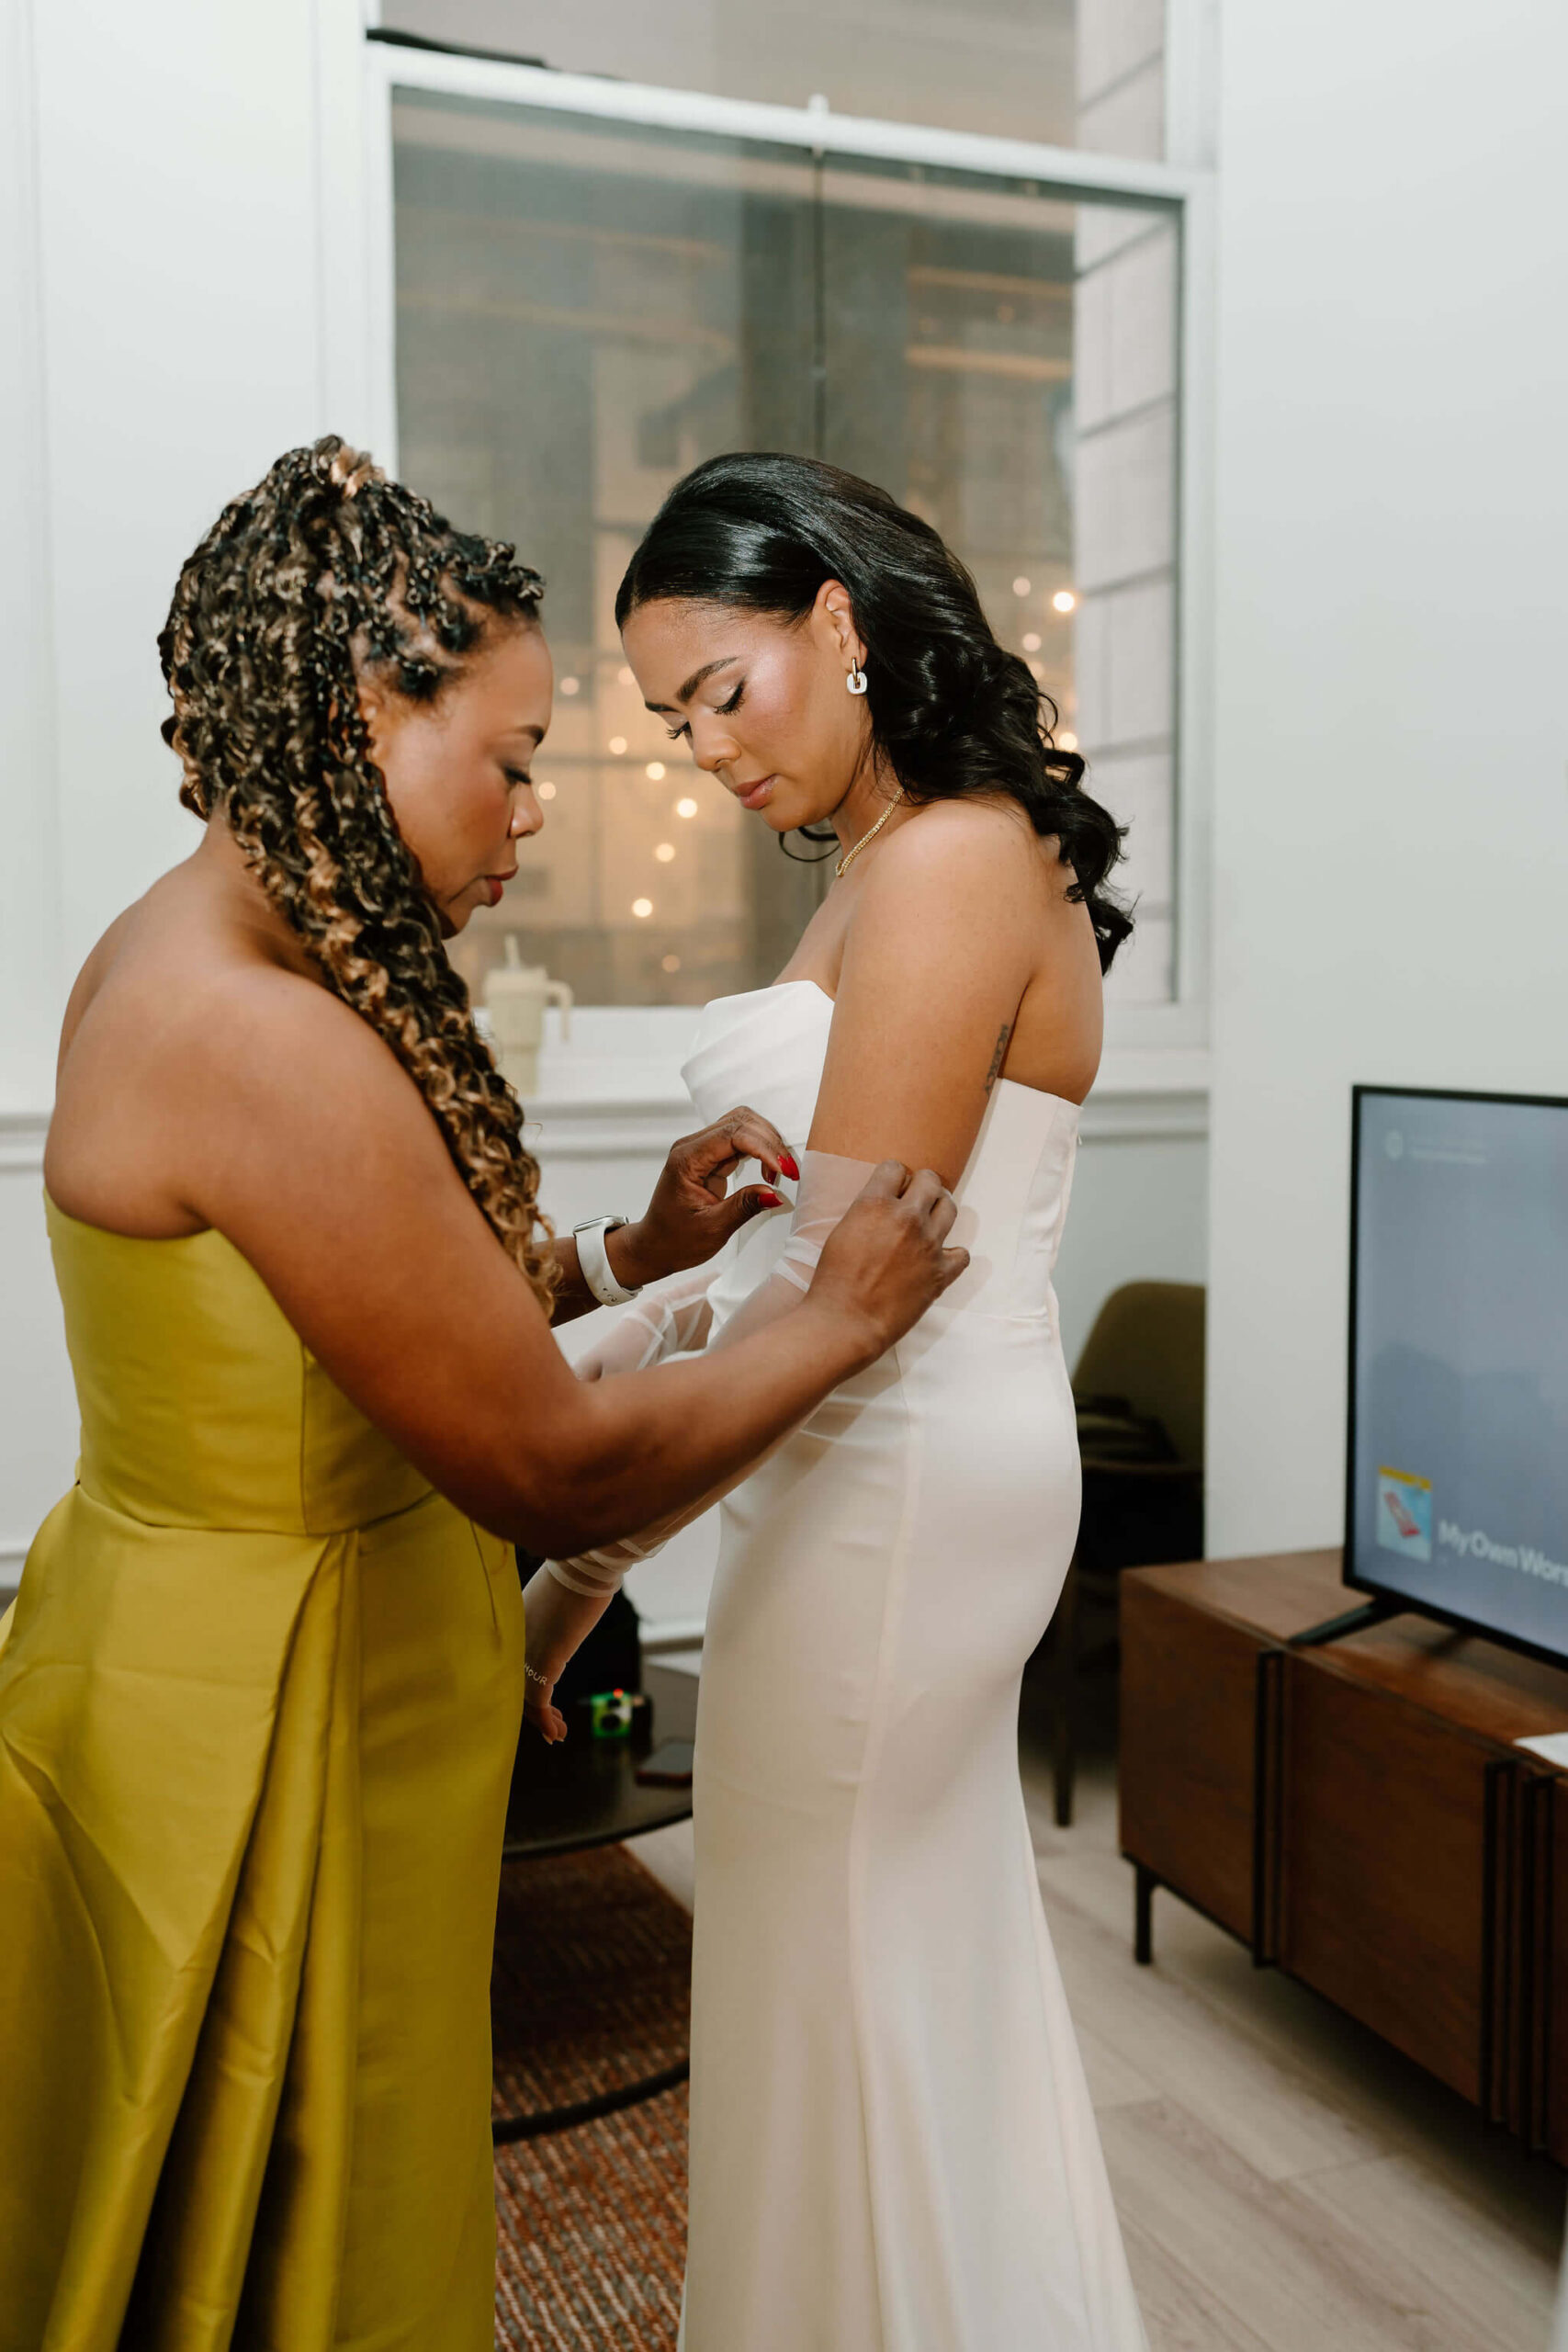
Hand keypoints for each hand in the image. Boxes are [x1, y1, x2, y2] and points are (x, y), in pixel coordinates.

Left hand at [519, 1562, 613, 1743]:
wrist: (584, 1565)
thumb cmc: (579, 1572)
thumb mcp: (559, 1592)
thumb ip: (555, 1609)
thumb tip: (571, 1608)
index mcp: (514, 1623)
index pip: (511, 1664)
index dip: (521, 1686)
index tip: (541, 1701)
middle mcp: (514, 1641)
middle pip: (513, 1684)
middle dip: (531, 1710)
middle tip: (550, 1726)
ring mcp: (526, 1652)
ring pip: (524, 1697)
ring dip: (542, 1720)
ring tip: (558, 1733)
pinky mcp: (544, 1662)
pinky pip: (538, 1701)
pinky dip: (546, 1721)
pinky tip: (557, 1733)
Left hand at [610, 1107, 798, 1285]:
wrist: (655, 1246)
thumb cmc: (676, 1240)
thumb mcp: (712, 1228)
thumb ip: (744, 1207)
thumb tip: (775, 1194)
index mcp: (687, 1159)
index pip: (732, 1135)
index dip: (764, 1148)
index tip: (784, 1172)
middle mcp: (692, 1146)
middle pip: (740, 1121)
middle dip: (770, 1142)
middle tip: (788, 1172)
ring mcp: (701, 1148)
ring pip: (743, 1125)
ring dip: (767, 1143)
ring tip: (778, 1173)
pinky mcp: (711, 1156)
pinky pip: (741, 1139)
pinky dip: (760, 1150)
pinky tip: (769, 1171)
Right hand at [807, 1162, 966, 1363]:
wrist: (846, 1321)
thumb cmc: (833, 1281)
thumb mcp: (841, 1232)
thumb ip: (866, 1213)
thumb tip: (882, 1207)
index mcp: (875, 1204)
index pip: (895, 1168)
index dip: (893, 1176)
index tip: (893, 1186)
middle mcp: (907, 1218)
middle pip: (930, 1181)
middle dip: (922, 1185)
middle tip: (915, 1197)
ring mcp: (929, 1244)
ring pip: (949, 1208)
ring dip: (939, 1210)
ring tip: (929, 1220)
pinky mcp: (941, 1272)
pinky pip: (962, 1254)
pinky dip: (953, 1255)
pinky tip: (940, 1258)